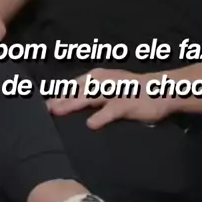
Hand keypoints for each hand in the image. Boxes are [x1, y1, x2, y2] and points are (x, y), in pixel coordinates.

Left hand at [46, 68, 175, 128]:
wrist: (160, 90)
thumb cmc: (131, 90)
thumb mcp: (107, 87)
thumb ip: (89, 94)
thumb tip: (66, 103)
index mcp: (97, 77)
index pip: (72, 85)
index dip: (57, 94)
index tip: (41, 103)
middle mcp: (103, 81)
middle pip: (76, 91)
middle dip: (60, 99)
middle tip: (43, 110)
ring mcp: (115, 91)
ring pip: (89, 97)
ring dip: (72, 104)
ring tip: (57, 112)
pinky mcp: (127, 104)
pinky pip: (111, 110)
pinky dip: (101, 117)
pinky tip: (91, 124)